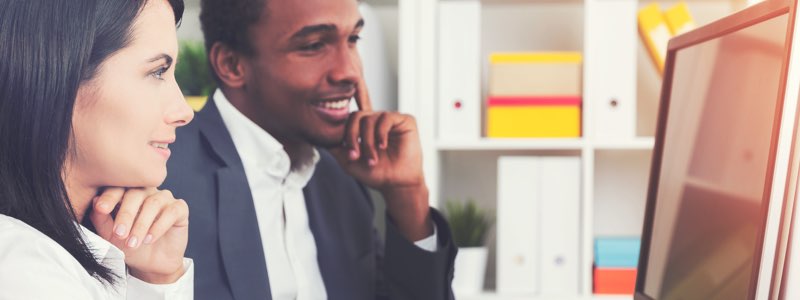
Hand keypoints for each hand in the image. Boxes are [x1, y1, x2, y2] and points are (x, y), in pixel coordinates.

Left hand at [89, 187, 188, 283]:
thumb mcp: (111, 236)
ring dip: (142, 224)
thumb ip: (102, 220)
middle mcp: (147, 192)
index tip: (101, 208)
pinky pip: (171, 212)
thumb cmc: (130, 246)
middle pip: (136, 193)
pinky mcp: (180, 209)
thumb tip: (96, 202)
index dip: (110, 196)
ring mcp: (165, 198)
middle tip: (119, 233)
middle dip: (126, 214)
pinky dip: (159, 226)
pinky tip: (149, 239)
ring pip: (153, 203)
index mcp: (128, 194)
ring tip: (134, 242)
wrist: (151, 265)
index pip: (119, 187)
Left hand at [329, 78, 432, 240]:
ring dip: (368, 141)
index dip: (354, 100)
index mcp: (364, 126)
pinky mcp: (404, 120)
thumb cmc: (374, 173)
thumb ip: (335, 145)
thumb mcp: (347, 160)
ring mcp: (390, 119)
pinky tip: (382, 146)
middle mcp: (377, 119)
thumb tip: (318, 134)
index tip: (351, 97)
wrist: (395, 183)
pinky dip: (381, 134)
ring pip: (370, 119)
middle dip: (353, 136)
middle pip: (356, 116)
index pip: (354, 109)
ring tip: (372, 158)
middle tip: (355, 155)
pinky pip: (386, 119)